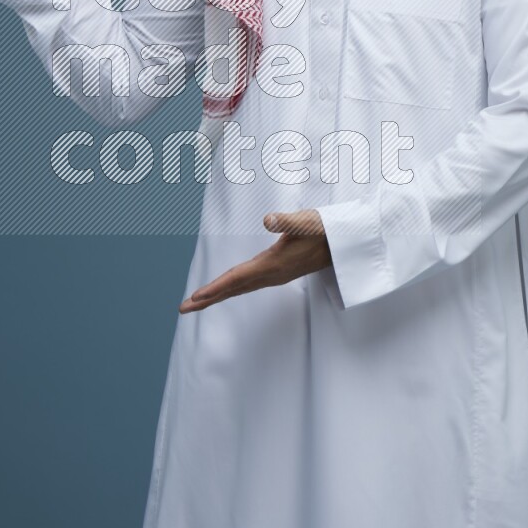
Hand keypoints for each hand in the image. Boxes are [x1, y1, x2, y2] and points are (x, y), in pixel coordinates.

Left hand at [178, 209, 331, 312]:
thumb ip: (287, 221)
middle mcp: (271, 274)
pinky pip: (247, 284)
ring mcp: (274, 275)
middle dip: (208, 298)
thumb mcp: (307, 221)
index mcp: (273, 264)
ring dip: (217, 295)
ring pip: (239, 288)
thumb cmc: (324, 230)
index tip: (195, 297)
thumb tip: (268, 219)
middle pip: (233, 289)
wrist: (345, 245)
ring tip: (196, 302)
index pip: (238, 278)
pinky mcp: (277, 272)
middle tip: (182, 308)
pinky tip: (224, 289)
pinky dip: (230, 288)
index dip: (215, 287)